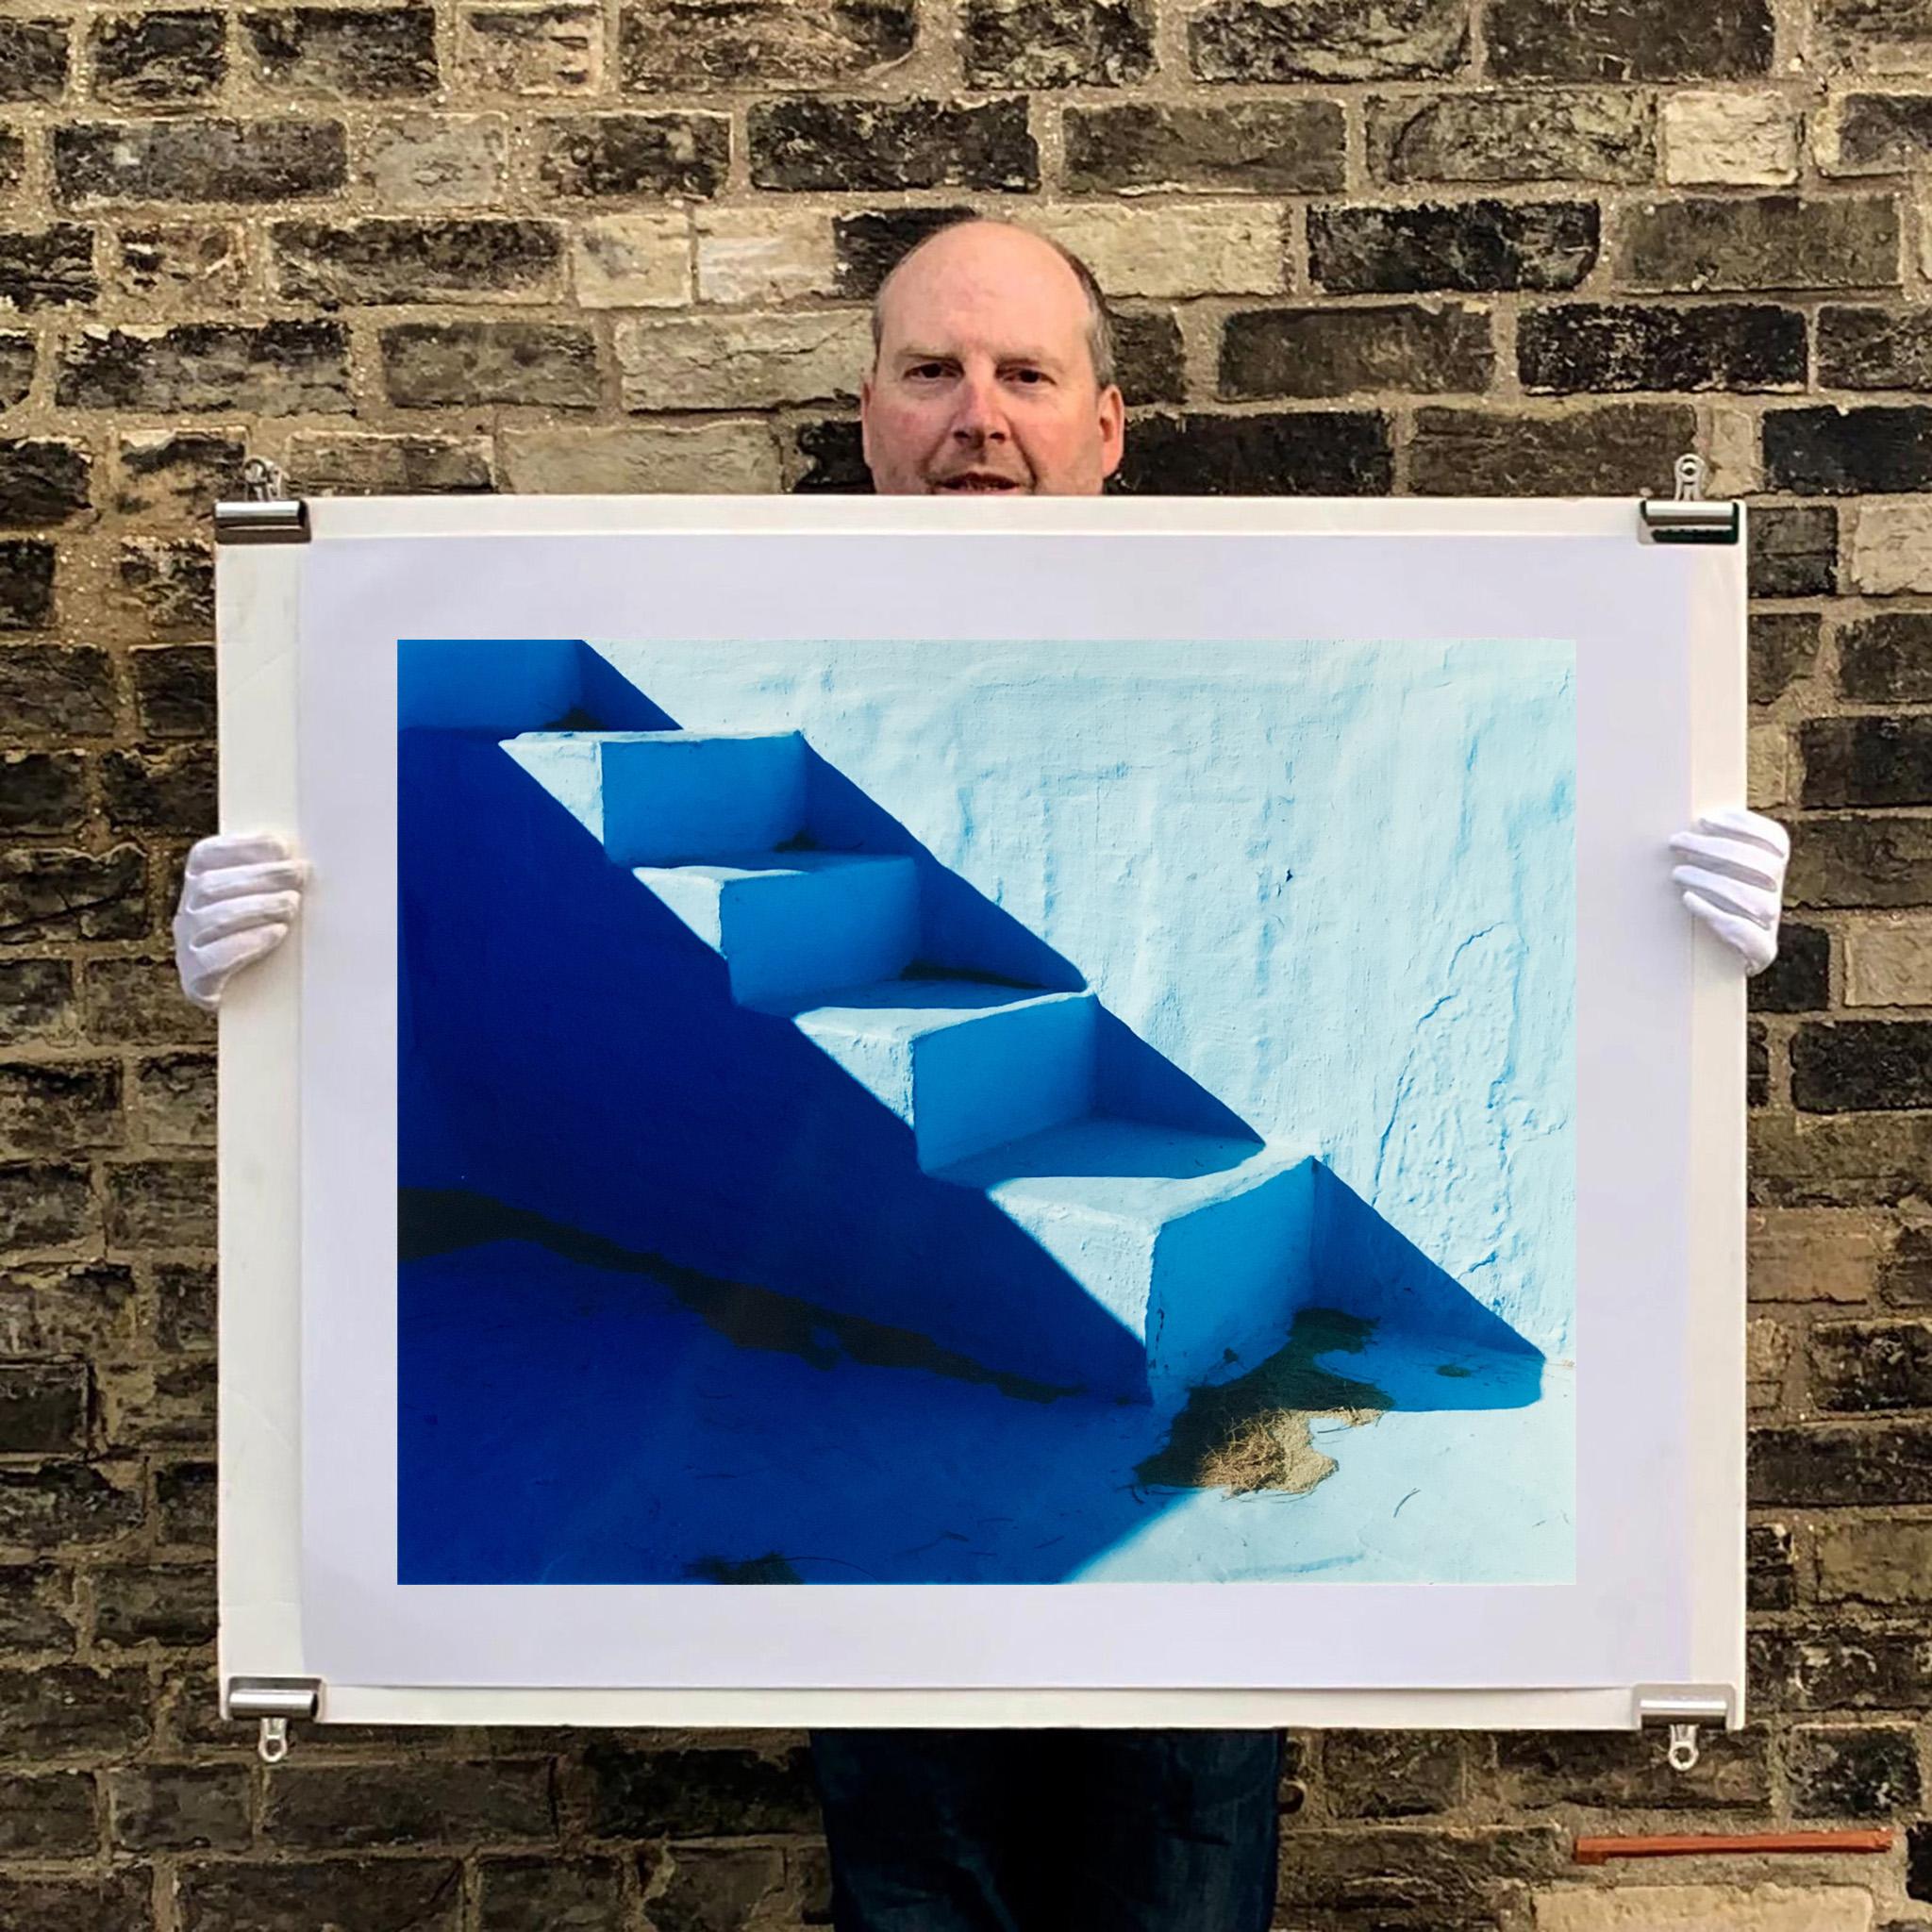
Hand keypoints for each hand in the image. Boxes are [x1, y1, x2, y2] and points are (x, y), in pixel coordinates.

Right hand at [173, 833, 306, 1011]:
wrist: (253, 1000)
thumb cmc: (267, 941)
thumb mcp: (268, 905)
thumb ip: (276, 880)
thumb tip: (304, 859)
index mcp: (198, 886)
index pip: (205, 856)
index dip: (240, 846)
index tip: (280, 846)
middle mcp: (187, 914)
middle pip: (210, 886)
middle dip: (260, 877)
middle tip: (298, 875)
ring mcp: (187, 947)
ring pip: (210, 919)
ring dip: (256, 907)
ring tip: (291, 905)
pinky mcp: (196, 982)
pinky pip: (211, 959)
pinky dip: (246, 943)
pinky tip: (275, 933)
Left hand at [1670, 807, 1788, 975]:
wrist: (1717, 959)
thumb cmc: (1710, 905)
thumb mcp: (1717, 873)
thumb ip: (1712, 850)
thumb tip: (1691, 824)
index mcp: (1774, 869)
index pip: (1775, 840)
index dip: (1744, 826)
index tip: (1706, 820)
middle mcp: (1778, 893)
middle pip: (1762, 865)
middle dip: (1717, 848)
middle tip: (1676, 840)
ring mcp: (1773, 923)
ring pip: (1754, 897)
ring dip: (1712, 880)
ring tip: (1677, 872)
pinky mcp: (1762, 951)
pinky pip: (1744, 930)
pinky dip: (1714, 912)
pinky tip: (1688, 899)